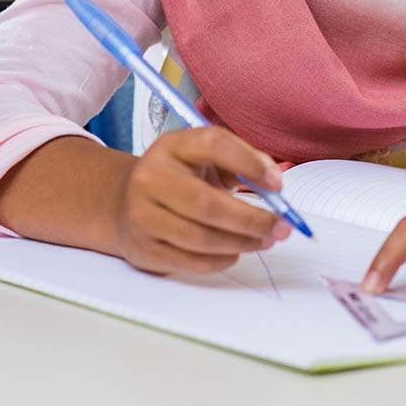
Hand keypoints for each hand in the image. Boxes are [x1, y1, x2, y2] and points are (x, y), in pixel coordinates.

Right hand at [110, 127, 290, 274]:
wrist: (123, 203)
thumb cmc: (179, 179)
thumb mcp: (203, 158)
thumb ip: (240, 162)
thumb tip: (275, 183)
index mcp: (171, 146)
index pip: (212, 144)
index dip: (248, 162)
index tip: (277, 184)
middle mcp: (150, 177)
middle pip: (206, 203)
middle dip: (251, 219)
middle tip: (282, 227)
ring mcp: (142, 215)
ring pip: (200, 237)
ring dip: (241, 243)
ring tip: (264, 241)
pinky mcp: (143, 248)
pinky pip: (190, 261)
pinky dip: (220, 260)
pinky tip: (235, 252)